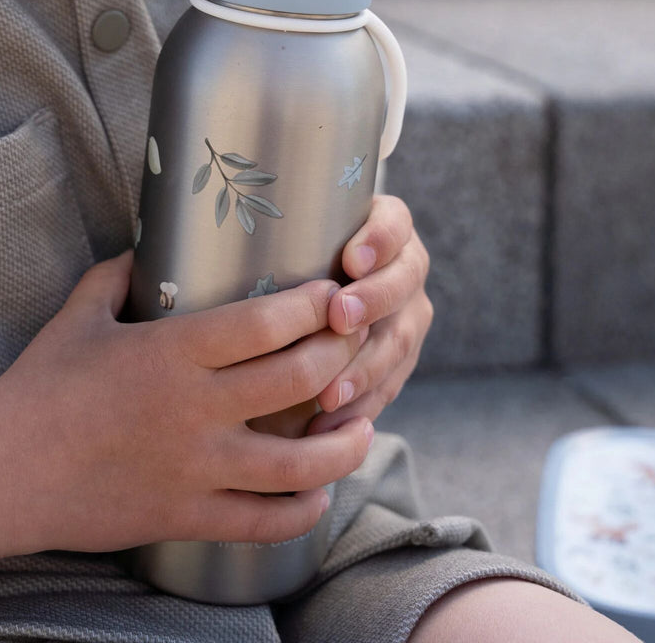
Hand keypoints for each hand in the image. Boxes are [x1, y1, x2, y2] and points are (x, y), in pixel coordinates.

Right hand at [0, 251, 373, 555]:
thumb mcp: (80, 314)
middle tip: (355, 345)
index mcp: (174, 351)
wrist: (2, 468)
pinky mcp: (188, 516)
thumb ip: (118, 274)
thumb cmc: (40, 385)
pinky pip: (265, 522)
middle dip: (341, 355)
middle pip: (299, 378)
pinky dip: (304, 510)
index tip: (333, 297)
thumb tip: (145, 249)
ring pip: (300, 461)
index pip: (269, 322)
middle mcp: (197, 407)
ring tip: (361, 426)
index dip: (314, 306)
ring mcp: (197, 467)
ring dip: (344, 442)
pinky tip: (319, 494)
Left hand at [308, 195, 432, 434]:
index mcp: (386, 226)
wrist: (301, 297)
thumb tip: (247, 234)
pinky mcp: (398, 361)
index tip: (351, 259)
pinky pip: (388, 387)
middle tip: (339, 318)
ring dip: (364, 367)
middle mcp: (405, 269)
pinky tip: (329, 429)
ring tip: (330, 391)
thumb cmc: (284, 255)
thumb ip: (287, 237)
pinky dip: (359, 408)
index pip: (394, 224)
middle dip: (373, 301)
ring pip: (400, 341)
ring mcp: (408, 316)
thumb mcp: (292, 238)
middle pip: (403, 283)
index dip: (379, 241)